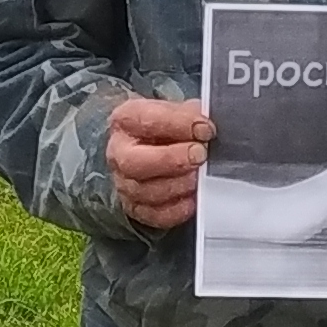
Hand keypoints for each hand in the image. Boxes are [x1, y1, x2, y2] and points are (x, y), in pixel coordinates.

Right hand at [106, 94, 211, 230]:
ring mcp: (124, 183)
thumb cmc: (169, 128)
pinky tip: (194, 198)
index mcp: (127, 120)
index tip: (205, 129)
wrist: (159, 148)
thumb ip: (191, 116)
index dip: (178, 125)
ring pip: (145, 191)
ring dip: (178, 185)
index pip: (146, 120)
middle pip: (134, 162)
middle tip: (200, 155)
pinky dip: (178, 209)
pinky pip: (155, 215)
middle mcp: (119, 152)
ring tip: (200, 177)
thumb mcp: (179, 111)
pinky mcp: (136, 208)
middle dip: (171, 160)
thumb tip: (207, 128)